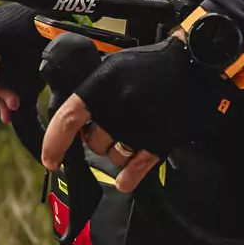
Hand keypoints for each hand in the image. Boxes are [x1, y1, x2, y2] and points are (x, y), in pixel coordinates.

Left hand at [40, 38, 228, 192]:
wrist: (194, 64)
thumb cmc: (151, 63)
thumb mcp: (113, 66)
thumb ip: (92, 89)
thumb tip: (73, 119)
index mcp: (101, 85)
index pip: (67, 121)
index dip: (54, 144)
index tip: (50, 161)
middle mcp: (116, 107)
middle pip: (93, 143)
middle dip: (97, 139)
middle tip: (111, 125)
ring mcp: (139, 126)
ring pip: (113, 157)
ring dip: (117, 152)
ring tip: (130, 134)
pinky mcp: (160, 141)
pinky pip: (136, 170)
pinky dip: (128, 178)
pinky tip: (125, 181)